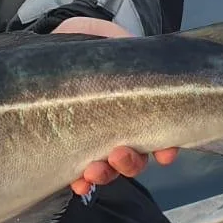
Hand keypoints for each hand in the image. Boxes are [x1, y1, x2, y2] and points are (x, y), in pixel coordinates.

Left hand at [49, 17, 179, 194]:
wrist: (57, 45)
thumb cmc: (90, 46)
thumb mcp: (112, 40)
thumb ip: (128, 49)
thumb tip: (137, 54)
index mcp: (135, 109)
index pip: (158, 135)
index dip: (165, 148)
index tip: (164, 152)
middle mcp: (119, 131)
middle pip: (133, 159)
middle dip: (130, 163)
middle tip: (118, 154)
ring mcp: (94, 142)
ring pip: (108, 169)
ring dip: (105, 174)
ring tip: (93, 170)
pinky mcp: (68, 147)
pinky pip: (78, 173)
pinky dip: (81, 181)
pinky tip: (77, 182)